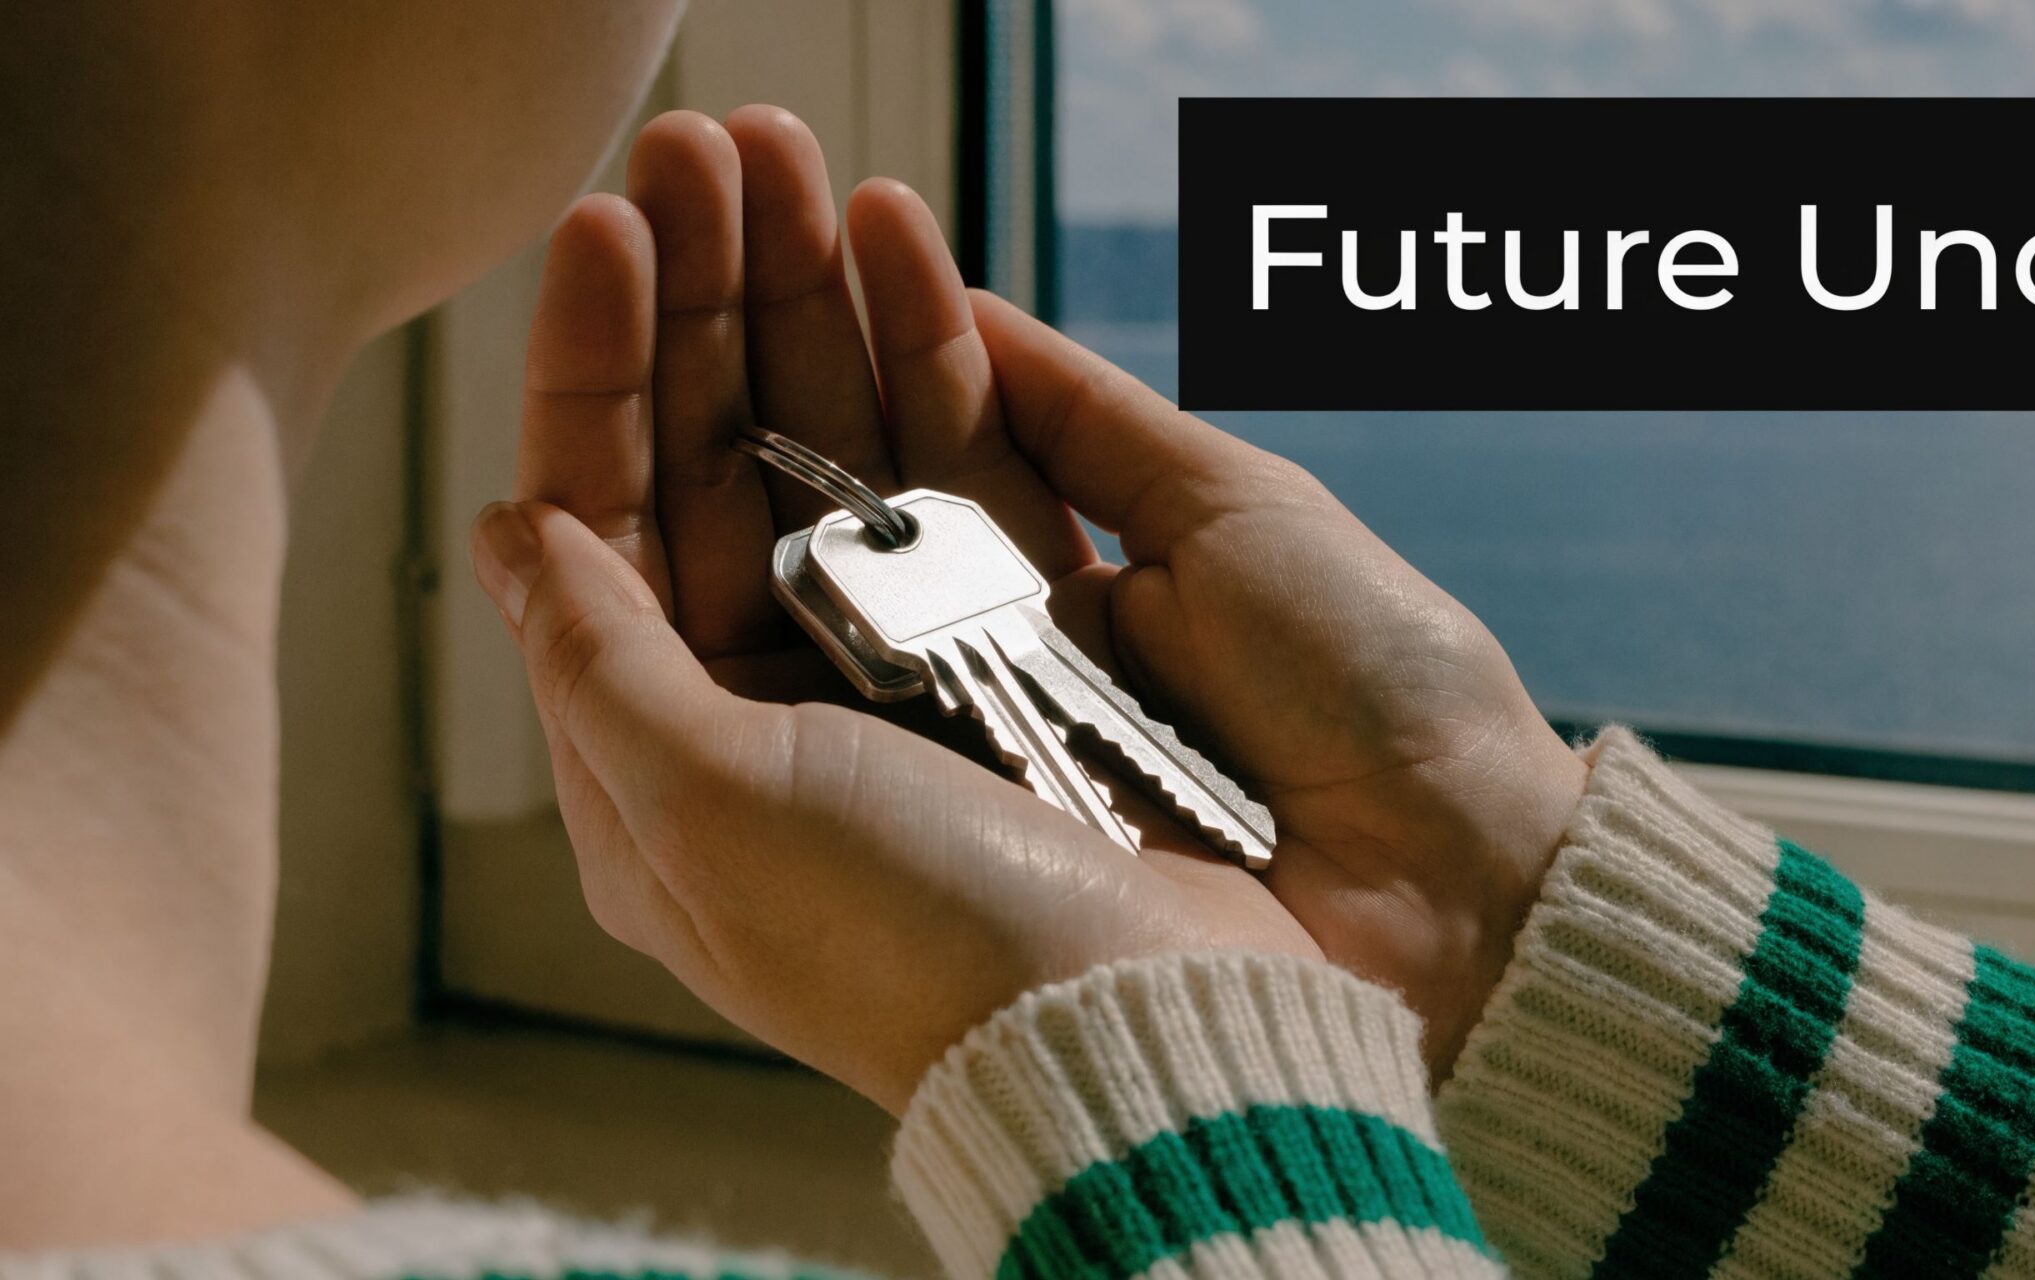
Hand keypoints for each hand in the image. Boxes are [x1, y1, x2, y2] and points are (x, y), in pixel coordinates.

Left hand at [470, 108, 1314, 1110]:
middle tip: (707, 150)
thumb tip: (512, 531)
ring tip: (796, 157)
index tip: (607, 233)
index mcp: (681, 767)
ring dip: (813, 296)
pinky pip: (972, 459)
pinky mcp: (1040, 634)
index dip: (597, 373)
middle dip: (708, 301)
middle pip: (721, 463)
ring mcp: (918, 663)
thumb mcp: (714, 818)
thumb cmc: (929, 953)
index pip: (602, 528)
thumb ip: (601, 666)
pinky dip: (936, 350)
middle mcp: (790, 706)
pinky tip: (902, 249)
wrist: (1165, 1021)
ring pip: (842, 440)